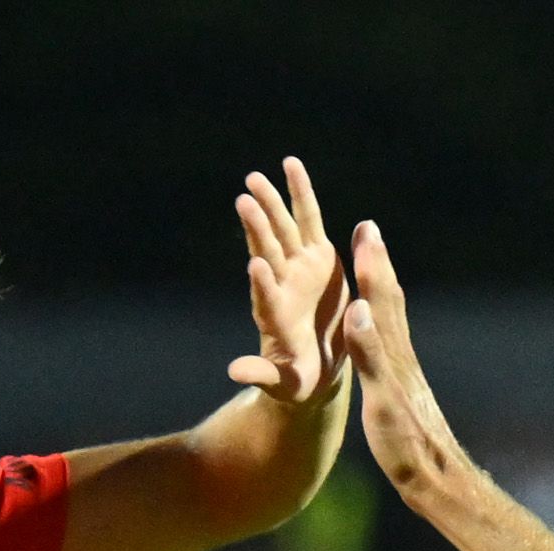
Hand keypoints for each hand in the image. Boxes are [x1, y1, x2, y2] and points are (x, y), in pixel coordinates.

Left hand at [224, 157, 347, 406]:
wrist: (317, 364)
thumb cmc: (298, 379)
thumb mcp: (284, 383)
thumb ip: (262, 374)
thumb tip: (235, 372)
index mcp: (276, 319)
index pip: (265, 298)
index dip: (261, 283)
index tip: (255, 265)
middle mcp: (283, 286)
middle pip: (269, 254)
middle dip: (258, 227)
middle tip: (245, 199)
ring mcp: (299, 267)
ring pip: (284, 230)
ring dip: (271, 203)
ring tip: (255, 177)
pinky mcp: (318, 256)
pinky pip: (308, 218)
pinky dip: (301, 192)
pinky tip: (291, 165)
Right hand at [327, 219, 468, 499]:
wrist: (435, 478)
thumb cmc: (406, 446)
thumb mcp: (382, 400)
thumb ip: (369, 354)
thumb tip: (357, 308)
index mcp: (393, 355)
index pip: (380, 299)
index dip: (371, 263)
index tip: (364, 229)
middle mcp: (401, 356)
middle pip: (388, 300)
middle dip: (376, 264)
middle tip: (368, 231)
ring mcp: (404, 371)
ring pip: (390, 319)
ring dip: (379, 288)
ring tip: (372, 265)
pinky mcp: (403, 388)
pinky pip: (388, 342)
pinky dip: (380, 322)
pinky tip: (378, 327)